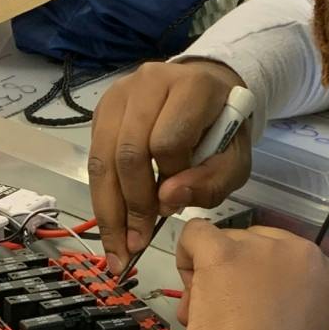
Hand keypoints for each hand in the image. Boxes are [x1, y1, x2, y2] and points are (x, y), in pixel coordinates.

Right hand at [88, 58, 252, 264]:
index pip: (168, 141)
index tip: (177, 201)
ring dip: (109, 209)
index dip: (171, 177)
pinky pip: (94, 158)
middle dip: (132, 206)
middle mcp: (149, 82)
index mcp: (191, 87)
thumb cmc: (223, 129)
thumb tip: (166, 201)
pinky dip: (102, 196)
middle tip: (136, 246)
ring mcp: (120, 94)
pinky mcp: (102, 109)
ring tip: (118, 247)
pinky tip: (113, 223)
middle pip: (127, 153)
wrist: (206, 93)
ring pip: (102, 158)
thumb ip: (211, 182)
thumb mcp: (234, 160)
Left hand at [176, 220, 328, 329]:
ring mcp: (261, 247)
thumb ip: (287, 297)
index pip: (286, 258)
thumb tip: (250, 290)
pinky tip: (192, 287)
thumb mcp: (304, 322)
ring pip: (226, 241)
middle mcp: (299, 250)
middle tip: (230, 313)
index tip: (255, 307)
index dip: (264, 281)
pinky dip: (186, 256)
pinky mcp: (223, 252)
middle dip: (238, 273)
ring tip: (212, 313)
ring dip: (213, 272)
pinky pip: (196, 234)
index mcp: (325, 270)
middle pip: (255, 244)